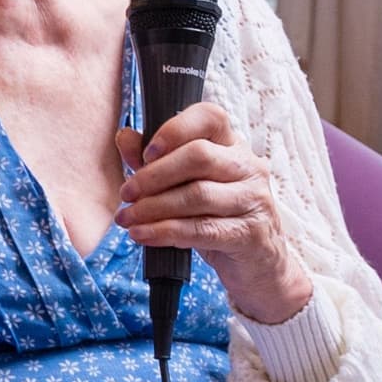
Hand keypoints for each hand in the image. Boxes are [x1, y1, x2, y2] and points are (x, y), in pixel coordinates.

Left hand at [116, 103, 315, 326]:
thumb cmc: (217, 217)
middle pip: (199, 156)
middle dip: (154, 175)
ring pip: (197, 195)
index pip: (210, 117)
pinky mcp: (252, 233)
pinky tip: (143, 235)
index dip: (175, 129)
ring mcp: (254, 199)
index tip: (145, 153)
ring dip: (153, 208)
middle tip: (126, 194)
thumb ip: (155, 161)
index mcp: (232, 145)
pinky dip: (166, 232)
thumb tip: (125, 137)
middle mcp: (248, 166)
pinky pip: (203, 229)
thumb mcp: (186, 186)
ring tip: (127, 219)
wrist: (256, 265)